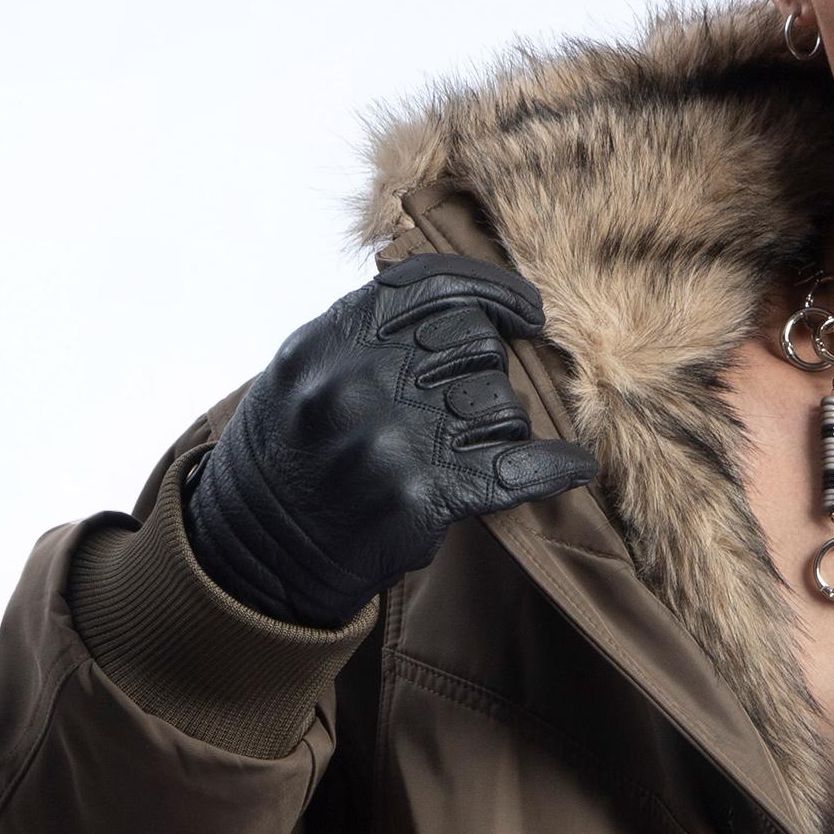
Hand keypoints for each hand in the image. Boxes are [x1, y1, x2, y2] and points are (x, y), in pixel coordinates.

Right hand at [184, 253, 597, 627]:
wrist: (257, 547)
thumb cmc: (293, 453)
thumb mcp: (306, 367)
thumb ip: (370, 328)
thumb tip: (466, 303)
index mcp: (332, 336)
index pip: (435, 286)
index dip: (495, 293)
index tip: (528, 313)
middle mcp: (358, 379)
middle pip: (476, 345)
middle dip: (488, 372)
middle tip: (471, 404)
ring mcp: (388, 437)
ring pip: (499, 407)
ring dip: (500, 428)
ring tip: (471, 448)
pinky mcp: (418, 495)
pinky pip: (514, 469)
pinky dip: (554, 468)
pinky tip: (575, 467)